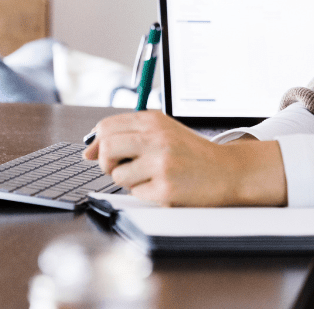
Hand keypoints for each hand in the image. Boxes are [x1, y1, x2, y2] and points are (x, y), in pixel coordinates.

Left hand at [83, 110, 286, 206]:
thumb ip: (128, 134)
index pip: (107, 126)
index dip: (97, 142)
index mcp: (153, 120)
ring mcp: (161, 163)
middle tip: (119, 167)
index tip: (98, 153)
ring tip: (148, 176)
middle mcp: (156, 137)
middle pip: (106, 147)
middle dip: (105, 162)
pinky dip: (144, 192)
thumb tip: (87, 150)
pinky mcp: (165, 187)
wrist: (226, 170)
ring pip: (118, 175)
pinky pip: (135, 193)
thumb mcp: (163, 131)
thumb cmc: (191, 153)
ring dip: (127, 180)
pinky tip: (163, 186)